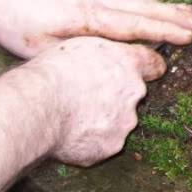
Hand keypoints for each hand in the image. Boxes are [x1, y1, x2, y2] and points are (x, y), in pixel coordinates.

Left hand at [0, 0, 191, 57]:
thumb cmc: (14, 25)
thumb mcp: (43, 50)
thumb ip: (80, 55)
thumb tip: (111, 62)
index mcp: (88, 17)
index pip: (135, 26)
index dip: (164, 32)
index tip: (190, 37)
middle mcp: (96, 0)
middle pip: (144, 10)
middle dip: (177, 18)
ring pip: (137, 1)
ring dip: (166, 7)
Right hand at [27, 37, 165, 165]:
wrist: (37, 107)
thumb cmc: (51, 72)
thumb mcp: (80, 46)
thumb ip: (105, 54)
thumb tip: (108, 58)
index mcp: (128, 63)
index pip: (154, 64)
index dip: (149, 68)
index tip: (148, 71)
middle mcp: (134, 93)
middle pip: (132, 96)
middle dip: (115, 97)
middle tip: (84, 98)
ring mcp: (125, 122)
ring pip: (118, 122)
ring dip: (102, 121)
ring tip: (70, 117)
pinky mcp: (111, 146)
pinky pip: (103, 144)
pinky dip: (89, 142)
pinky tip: (68, 134)